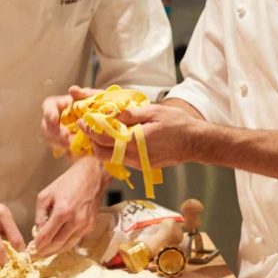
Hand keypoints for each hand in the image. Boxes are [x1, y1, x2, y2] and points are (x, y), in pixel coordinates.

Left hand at [32, 158, 106, 256]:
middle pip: (57, 244)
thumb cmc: (68, 182)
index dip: (37, 246)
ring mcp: (85, 225)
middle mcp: (75, 221)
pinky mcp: (91, 226)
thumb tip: (39, 230)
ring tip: (45, 253)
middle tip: (35, 256)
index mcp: (63, 211)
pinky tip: (58, 244)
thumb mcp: (46, 194)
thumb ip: (40, 214)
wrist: (91, 176)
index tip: (30, 251)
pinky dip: (66, 244)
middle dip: (45, 252)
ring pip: (68, 245)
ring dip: (55, 251)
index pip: (47, 236)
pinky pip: (76, 239)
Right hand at [41, 85, 98, 151]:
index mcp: (61, 105)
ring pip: (53, 141)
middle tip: (67, 137)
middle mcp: (57, 120)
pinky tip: (81, 153)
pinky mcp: (68, 148)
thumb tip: (72, 90)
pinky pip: (64, 153)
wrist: (110, 124)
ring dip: (61, 144)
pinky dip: (71, 153)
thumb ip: (84, 93)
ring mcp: (60, 135)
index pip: (48, 107)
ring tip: (74, 145)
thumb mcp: (95, 97)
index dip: (49, 113)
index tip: (55, 119)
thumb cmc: (100, 106)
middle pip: (46, 127)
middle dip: (55, 133)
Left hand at [84, 103, 200, 169]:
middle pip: (102, 154)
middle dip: (92, 140)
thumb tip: (111, 114)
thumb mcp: (154, 111)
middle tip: (89, 126)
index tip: (83, 121)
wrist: (195, 142)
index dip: (90, 130)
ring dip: (102, 145)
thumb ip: (131, 114)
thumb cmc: (177, 124)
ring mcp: (139, 163)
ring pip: (111, 158)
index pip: (104, 139)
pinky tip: (117, 138)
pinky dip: (114, 149)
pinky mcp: (143, 165)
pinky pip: (122, 159)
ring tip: (101, 130)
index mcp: (134, 142)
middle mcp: (134, 157)